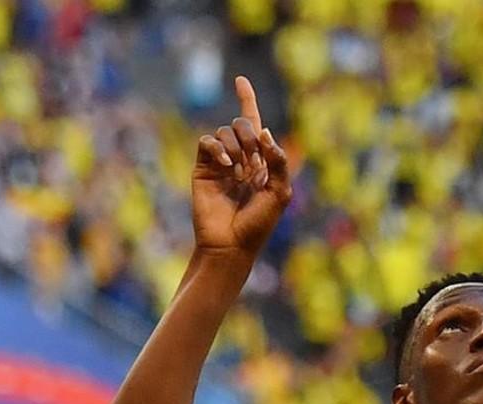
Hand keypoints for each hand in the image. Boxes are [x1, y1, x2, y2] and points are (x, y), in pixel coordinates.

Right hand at [191, 76, 291, 256]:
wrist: (231, 244)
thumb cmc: (258, 224)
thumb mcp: (280, 192)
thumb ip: (278, 161)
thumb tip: (264, 132)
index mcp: (260, 162)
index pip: (254, 125)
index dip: (247, 100)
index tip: (240, 79)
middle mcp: (240, 158)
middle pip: (242, 124)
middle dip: (250, 136)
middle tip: (253, 162)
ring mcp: (220, 162)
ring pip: (225, 131)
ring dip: (237, 148)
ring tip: (239, 173)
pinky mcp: (202, 168)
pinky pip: (207, 142)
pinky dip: (218, 149)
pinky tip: (227, 166)